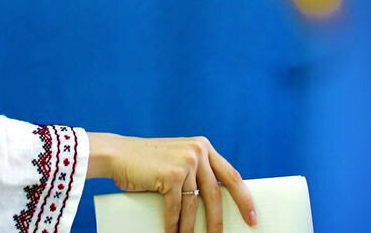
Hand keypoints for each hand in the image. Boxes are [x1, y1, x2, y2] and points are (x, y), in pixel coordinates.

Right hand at [87, 132, 257, 232]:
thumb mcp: (177, 159)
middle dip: (219, 221)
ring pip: (194, 205)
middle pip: (216, 195)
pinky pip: (176, 208)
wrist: (118, 153)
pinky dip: (173, 225)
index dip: (244, 198)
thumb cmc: (146, 162)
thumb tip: (210, 202)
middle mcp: (198, 152)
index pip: (231, 175)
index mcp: (203, 147)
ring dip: (191, 228)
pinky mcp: (171, 175)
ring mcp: (185, 163)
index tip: (252, 216)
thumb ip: (194, 171)